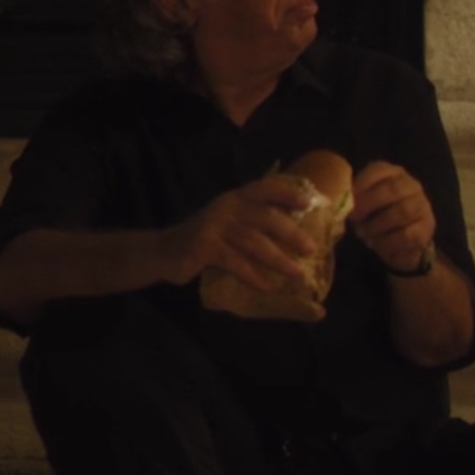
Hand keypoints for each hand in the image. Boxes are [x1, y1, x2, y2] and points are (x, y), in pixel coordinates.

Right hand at [159, 177, 314, 288]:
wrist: (163, 252)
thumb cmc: (206, 239)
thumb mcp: (229, 223)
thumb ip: (254, 222)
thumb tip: (296, 234)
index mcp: (236, 198)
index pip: (264, 188)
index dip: (286, 193)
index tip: (307, 204)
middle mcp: (226, 207)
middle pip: (266, 218)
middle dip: (291, 234)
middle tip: (311, 249)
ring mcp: (214, 226)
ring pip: (254, 242)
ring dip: (278, 259)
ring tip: (296, 273)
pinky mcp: (204, 247)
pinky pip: (235, 262)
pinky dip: (253, 275)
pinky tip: (267, 286)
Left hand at [349, 161, 435, 272]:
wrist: (405, 240)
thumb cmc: (380, 216)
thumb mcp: (367, 203)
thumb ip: (356, 199)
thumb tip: (339, 204)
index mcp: (394, 174)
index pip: (378, 171)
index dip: (362, 184)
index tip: (348, 199)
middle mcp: (411, 186)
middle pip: (392, 190)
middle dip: (370, 203)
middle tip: (354, 217)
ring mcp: (422, 206)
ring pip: (401, 212)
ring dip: (377, 225)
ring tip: (363, 233)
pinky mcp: (427, 227)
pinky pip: (407, 234)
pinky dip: (388, 241)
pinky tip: (377, 244)